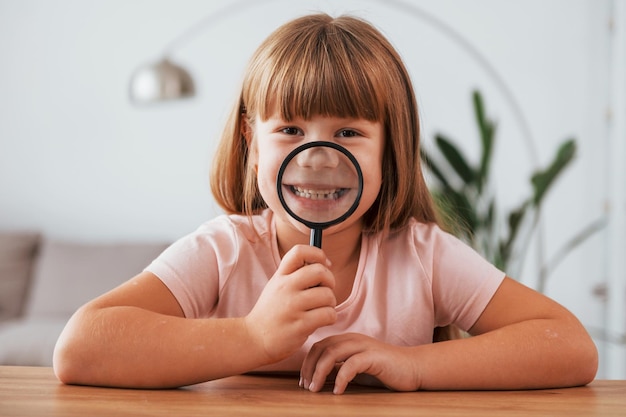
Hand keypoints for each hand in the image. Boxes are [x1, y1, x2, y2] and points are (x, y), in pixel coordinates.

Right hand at [245, 245, 336, 363]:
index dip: (318, 254)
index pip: (299, 252)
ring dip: (331, 303)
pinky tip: (321, 321)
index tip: (324, 265)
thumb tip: (324, 265)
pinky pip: (329, 314)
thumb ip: (295, 274)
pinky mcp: (300, 325)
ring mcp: (292, 307)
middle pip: (320, 272)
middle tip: (325, 291)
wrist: (254, 339)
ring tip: (321, 309)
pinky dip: (330, 317)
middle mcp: (285, 288)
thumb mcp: (276, 286)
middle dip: (330, 281)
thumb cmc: (271, 312)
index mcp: (280, 276)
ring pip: (328, 295)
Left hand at [300, 333, 420, 393]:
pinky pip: (351, 365)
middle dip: (309, 367)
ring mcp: (363, 346)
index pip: (318, 346)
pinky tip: (338, 391)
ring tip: (315, 389)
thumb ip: (338, 367)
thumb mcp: (356, 367)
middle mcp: (353, 339)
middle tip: (306, 386)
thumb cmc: (384, 370)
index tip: (303, 381)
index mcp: (347, 339)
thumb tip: (318, 378)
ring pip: (332, 353)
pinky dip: (341, 378)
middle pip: (321, 348)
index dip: (307, 363)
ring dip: (320, 372)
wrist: (413, 368)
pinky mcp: (374, 357)